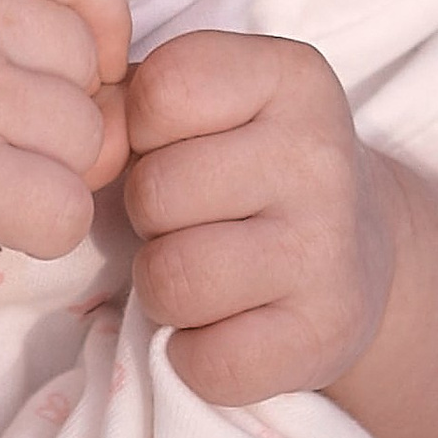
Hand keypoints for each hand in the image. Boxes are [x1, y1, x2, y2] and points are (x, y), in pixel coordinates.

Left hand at [122, 27, 396, 405]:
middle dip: (147, 217)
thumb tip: (80, 161)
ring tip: (199, 273)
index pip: (164, 90)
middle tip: (188, 223)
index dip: (142, 130)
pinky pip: (206, 361)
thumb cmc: (244, 168)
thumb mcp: (199, 108)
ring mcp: (330, 248)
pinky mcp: (325, 334)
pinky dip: (191, 356)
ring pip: (172, 278)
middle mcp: (321, 155)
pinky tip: (223, 326)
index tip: (175, 148)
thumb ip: (125, 106)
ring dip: (161, 289)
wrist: (357, 251)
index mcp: (292, 76)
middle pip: (155, 192)